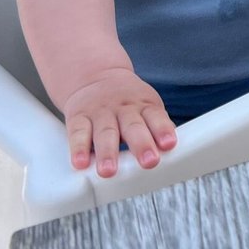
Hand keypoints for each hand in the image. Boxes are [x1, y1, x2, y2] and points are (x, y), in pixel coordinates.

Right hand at [61, 68, 176, 177]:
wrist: (96, 76)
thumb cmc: (129, 101)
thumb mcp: (147, 105)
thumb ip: (157, 125)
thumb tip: (170, 146)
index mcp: (144, 105)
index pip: (156, 117)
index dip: (163, 130)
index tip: (169, 144)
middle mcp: (124, 108)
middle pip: (133, 126)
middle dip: (141, 144)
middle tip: (149, 162)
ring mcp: (100, 112)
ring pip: (105, 132)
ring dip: (108, 152)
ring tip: (108, 171)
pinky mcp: (79, 118)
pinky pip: (78, 133)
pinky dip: (79, 148)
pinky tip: (81, 163)